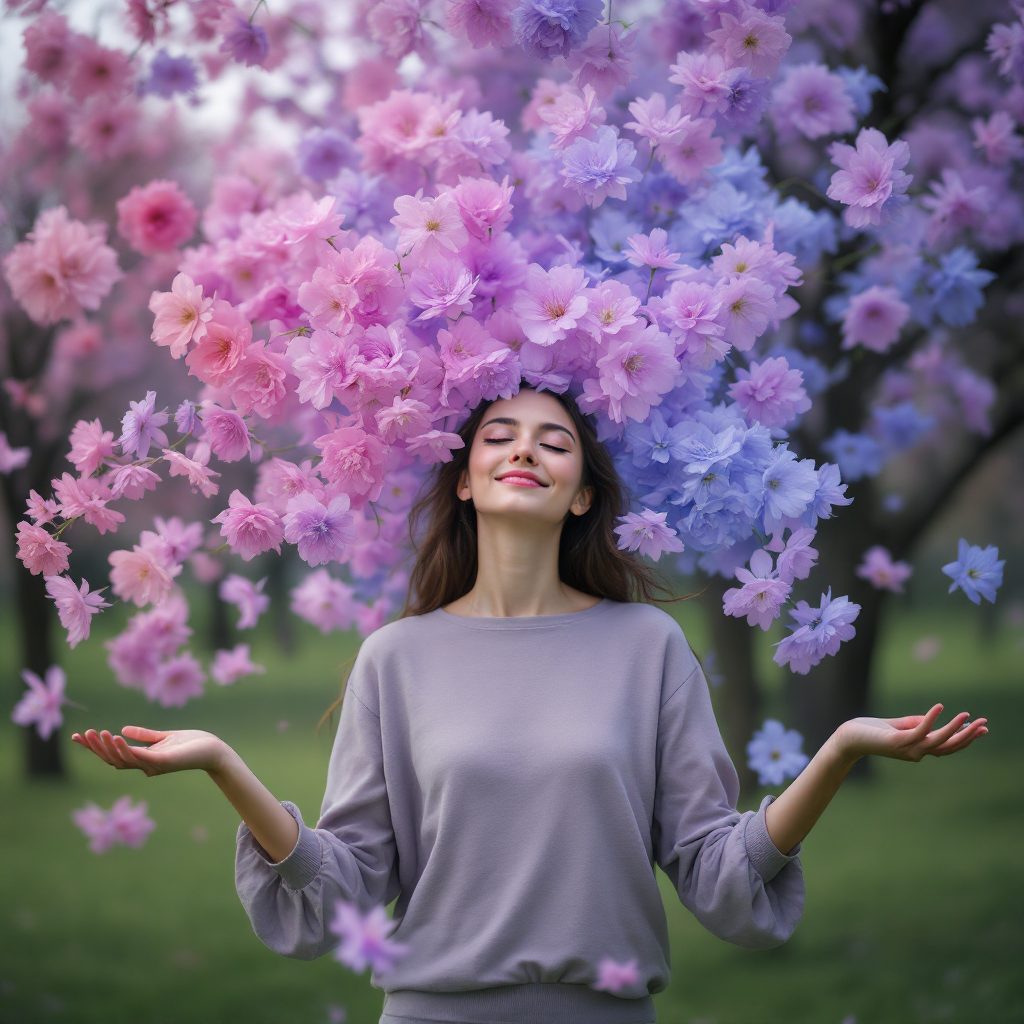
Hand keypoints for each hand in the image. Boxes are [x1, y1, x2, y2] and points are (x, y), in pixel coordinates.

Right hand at [71, 727, 228, 776]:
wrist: (214, 750)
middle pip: (113, 759)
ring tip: (97, 733)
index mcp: (143, 759)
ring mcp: (153, 766)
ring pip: (123, 759)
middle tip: (82, 735)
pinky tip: (117, 736)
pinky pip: (140, 757)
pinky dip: (126, 748)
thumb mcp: (164, 737)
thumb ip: (145, 736)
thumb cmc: (192, 744)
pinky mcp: (163, 762)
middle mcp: (145, 766)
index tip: (77, 736)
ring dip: (107, 747)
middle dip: (96, 748)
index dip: (95, 747)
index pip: (113, 754)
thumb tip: (123, 730)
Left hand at [834, 704, 987, 764]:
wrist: (849, 738)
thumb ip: (914, 723)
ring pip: (938, 741)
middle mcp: (916, 753)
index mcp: (917, 749)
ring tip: (968, 715)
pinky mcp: (897, 741)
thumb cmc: (871, 731)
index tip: (982, 729)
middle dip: (967, 736)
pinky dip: (931, 719)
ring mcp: (908, 749)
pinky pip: (919, 730)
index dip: (965, 739)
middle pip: (948, 746)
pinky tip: (940, 707)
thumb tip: (934, 717)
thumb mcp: (897, 726)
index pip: (947, 747)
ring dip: (954, 728)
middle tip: (984, 724)